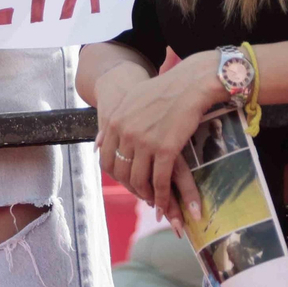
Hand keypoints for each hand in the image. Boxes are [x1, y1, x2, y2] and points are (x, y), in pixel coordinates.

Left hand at [95, 54, 223, 227]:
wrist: (191, 83)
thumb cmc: (164, 90)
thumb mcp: (131, 101)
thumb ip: (114, 122)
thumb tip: (96, 143)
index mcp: (115, 121)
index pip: (105, 159)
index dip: (115, 175)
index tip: (125, 180)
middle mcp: (126, 133)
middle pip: (121, 172)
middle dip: (130, 188)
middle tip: (141, 194)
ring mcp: (145, 142)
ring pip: (140, 180)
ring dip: (146, 195)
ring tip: (153, 201)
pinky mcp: (165, 149)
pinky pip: (160, 180)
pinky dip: (162, 196)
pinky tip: (165, 202)